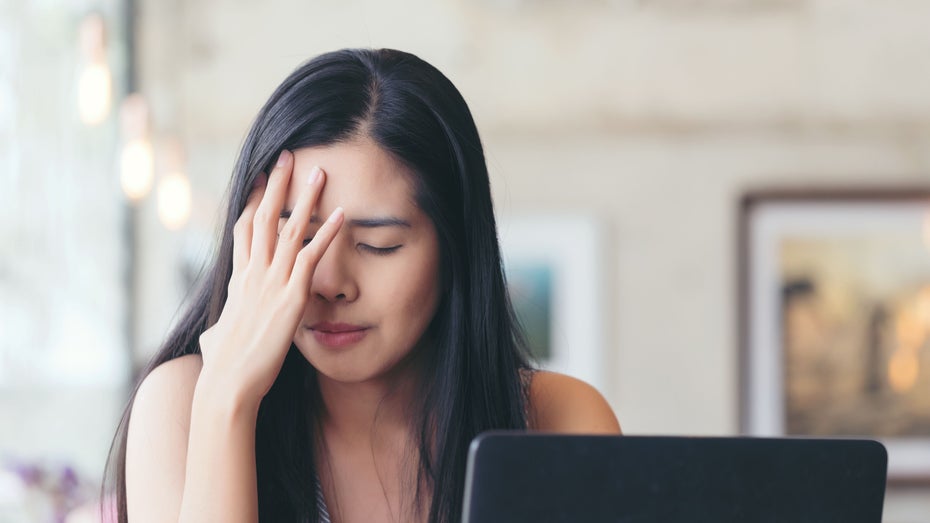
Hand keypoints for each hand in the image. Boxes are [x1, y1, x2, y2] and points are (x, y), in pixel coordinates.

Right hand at [197, 150, 343, 405]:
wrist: (226, 385)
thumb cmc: (222, 370)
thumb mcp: (218, 341)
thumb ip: (219, 331)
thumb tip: (213, 339)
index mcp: (238, 282)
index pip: (244, 230)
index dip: (253, 201)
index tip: (259, 178)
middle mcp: (253, 275)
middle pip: (264, 217)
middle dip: (276, 185)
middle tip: (286, 156)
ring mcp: (271, 283)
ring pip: (290, 229)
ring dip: (305, 198)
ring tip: (320, 172)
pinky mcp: (291, 297)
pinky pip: (312, 257)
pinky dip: (328, 233)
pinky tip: (342, 215)